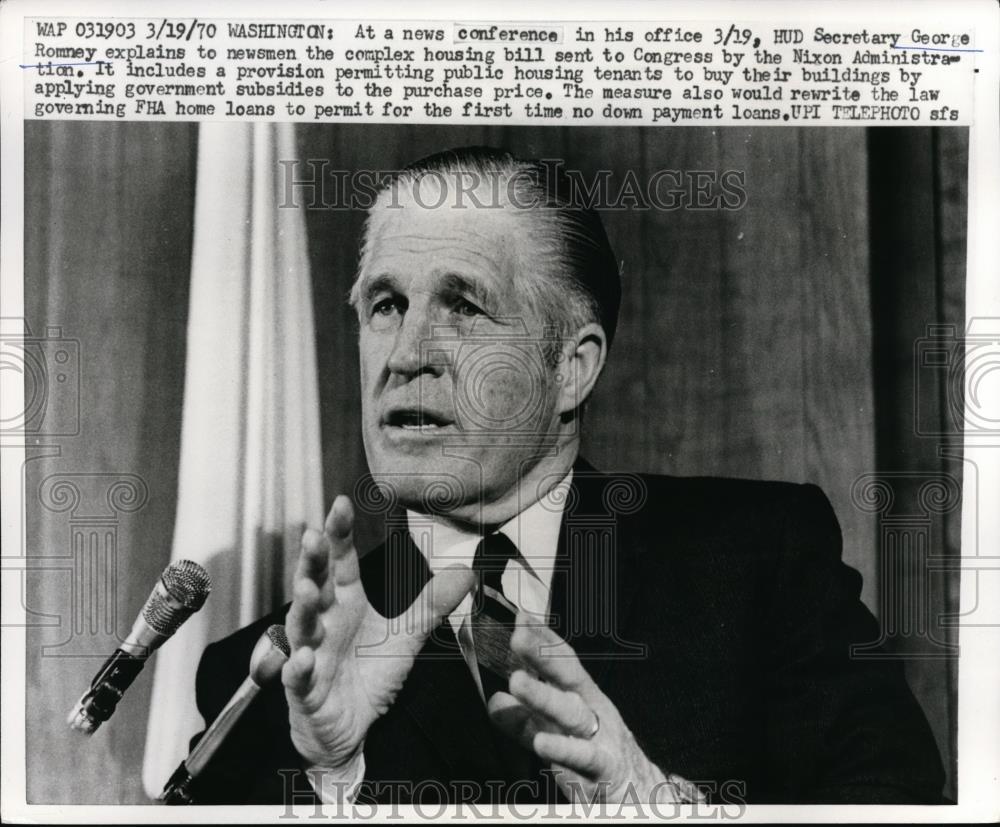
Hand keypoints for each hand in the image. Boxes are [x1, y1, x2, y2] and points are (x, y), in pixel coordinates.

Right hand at [282, 495, 474, 769]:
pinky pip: (298, 678)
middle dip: (312, 561)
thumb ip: (432, 603)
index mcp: (345, 604)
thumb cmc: (369, 674)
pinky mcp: (305, 691)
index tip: (341, 503)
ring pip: (301, 627)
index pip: (340, 563)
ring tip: (308, 588)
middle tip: (313, 535)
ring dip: (303, 607)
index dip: (339, 534)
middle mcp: (324, 623)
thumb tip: (466, 571)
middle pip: (314, 586)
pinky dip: (298, 668)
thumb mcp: (407, 636)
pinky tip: (304, 658)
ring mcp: (310, 655)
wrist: (350, 729)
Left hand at [488, 612, 702, 802]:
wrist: (639, 795)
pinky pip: (582, 758)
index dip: (543, 638)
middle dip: (543, 656)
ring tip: (516, 682)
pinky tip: (541, 742)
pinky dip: (563, 749)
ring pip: (571, 713)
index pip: (564, 662)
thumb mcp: (557, 734)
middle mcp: (593, 711)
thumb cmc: (596, 757)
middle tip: (517, 638)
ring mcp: (599, 738)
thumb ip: (523, 720)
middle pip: (568, 678)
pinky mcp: (602, 770)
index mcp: (584, 698)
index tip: (521, 616)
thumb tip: (494, 702)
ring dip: (543, 696)